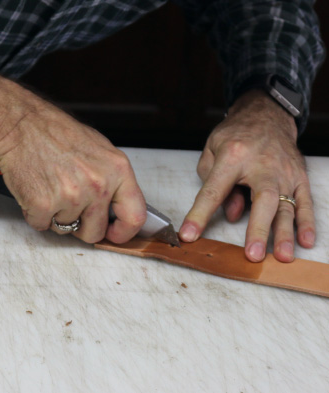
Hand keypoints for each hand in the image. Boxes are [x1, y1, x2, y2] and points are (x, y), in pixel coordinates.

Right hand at [0, 74, 146, 243]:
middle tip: (69, 208)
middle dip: (81, 227)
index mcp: (117, 170)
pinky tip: (35, 191)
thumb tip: (117, 206)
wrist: (21, 125)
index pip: (134, 215)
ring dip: (55, 215)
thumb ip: (112, 179)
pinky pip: (41, 225)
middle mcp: (97, 185)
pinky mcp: (43, 205)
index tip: (114, 234)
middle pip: (95, 232)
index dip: (123, 232)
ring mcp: (70, 197)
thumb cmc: (55, 132)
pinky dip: (35, 214)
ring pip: (65, 229)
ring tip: (49, 188)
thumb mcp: (98, 149)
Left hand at [180, 89, 313, 261]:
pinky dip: (306, 222)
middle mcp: (262, 165)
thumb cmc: (236, 135)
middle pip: (262, 199)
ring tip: (281, 256)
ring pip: (286, 205)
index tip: (189, 234)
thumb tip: (231, 214)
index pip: (213, 191)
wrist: (266, 115)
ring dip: (284, 233)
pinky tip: (305, 240)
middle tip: (252, 254)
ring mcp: (284, 172)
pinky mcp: (299, 176)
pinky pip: (304, 201)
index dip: (199, 214)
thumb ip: (213, 182)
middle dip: (257, 229)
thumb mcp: (212, 150)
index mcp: (232, 157)